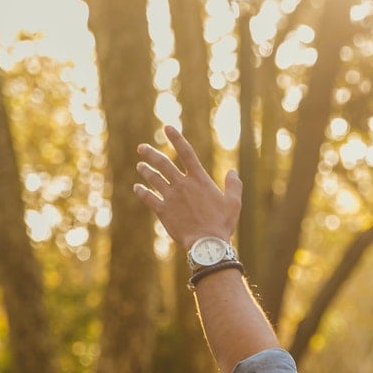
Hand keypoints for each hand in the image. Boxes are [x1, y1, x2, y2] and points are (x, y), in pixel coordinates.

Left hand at [132, 126, 239, 252]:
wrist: (207, 244)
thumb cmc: (222, 224)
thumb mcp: (234, 203)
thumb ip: (234, 185)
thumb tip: (233, 172)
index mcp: (199, 180)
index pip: (186, 153)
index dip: (176, 139)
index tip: (167, 128)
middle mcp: (182, 184)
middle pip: (163, 163)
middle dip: (150, 153)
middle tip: (142, 148)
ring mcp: (170, 197)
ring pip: (153, 178)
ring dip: (145, 170)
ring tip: (140, 166)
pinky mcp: (162, 210)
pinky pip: (148, 197)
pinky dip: (141, 191)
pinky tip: (138, 188)